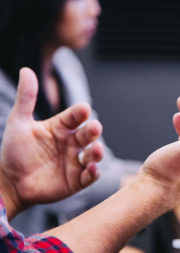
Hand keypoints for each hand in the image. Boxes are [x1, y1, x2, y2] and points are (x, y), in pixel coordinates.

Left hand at [0, 68, 104, 218]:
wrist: (9, 182)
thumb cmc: (14, 152)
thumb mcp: (18, 123)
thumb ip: (26, 98)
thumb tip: (26, 70)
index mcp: (60, 128)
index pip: (74, 117)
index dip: (80, 113)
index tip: (84, 108)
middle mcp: (71, 143)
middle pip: (87, 135)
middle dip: (93, 131)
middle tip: (95, 127)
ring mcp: (75, 162)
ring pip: (93, 155)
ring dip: (97, 152)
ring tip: (96, 149)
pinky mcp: (77, 180)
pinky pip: (89, 176)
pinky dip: (94, 173)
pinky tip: (92, 168)